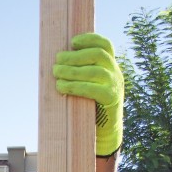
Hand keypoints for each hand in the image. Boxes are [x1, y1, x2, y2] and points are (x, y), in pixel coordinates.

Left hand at [53, 33, 123, 156]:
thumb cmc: (90, 106)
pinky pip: (92, 89)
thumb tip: (56, 63)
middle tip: (57, 60)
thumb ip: (81, 73)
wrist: (106, 131)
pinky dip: (75, 86)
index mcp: (111, 66)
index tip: (72, 41)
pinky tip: (62, 87)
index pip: (105, 45)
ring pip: (94, 71)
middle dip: (75, 55)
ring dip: (72, 70)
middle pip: (98, 55)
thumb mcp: (89, 85)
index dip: (90, 39)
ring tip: (56, 72)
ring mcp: (115, 85)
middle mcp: (115, 72)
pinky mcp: (111, 99)